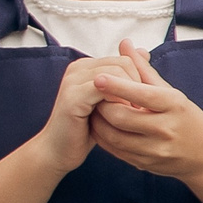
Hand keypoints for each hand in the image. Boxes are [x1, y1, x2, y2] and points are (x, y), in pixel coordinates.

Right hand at [24, 55, 131, 174]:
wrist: (58, 151)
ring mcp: (73, 80)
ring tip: (131, 115)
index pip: (124, 59)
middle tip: (138, 111)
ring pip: (117, 73)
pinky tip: (121, 118)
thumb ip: (124, 77)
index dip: (138, 81)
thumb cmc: (85, 130)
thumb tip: (144, 51)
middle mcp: (77, 68)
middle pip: (123, 63)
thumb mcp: (109, 101)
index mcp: (86, 67)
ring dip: (130, 95)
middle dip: (137, 87)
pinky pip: (105, 88)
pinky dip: (119, 102)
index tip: (140, 105)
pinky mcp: (72, 96)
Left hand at [87, 42, 202, 180]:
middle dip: (103, 106)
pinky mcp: (145, 164)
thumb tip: (124, 44)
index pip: (143, 94)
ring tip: (92, 110)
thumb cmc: (184, 116)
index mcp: (173, 105)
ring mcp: (156, 149)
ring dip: (98, 123)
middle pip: (122, 117)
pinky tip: (99, 127)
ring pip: (115, 137)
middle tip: (92, 96)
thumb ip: (143, 68)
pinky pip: (115, 151)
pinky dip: (102, 138)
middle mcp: (166, 128)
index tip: (98, 78)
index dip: (118, 86)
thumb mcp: (169, 91)